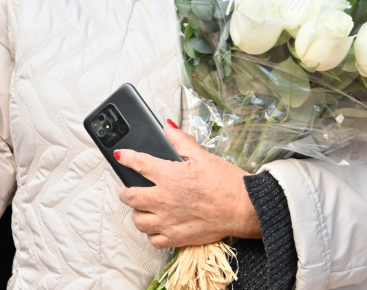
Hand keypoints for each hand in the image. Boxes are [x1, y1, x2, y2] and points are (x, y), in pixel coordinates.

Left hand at [115, 120, 260, 248]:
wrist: (245, 209)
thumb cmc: (227, 183)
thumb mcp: (203, 156)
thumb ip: (181, 141)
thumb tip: (167, 127)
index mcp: (170, 176)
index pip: (139, 163)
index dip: (126, 157)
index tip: (121, 156)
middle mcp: (164, 199)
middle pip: (130, 197)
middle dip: (125, 192)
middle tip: (128, 190)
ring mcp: (169, 221)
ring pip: (139, 220)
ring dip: (138, 213)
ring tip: (143, 208)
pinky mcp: (177, 237)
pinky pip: (154, 240)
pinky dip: (152, 234)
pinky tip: (157, 226)